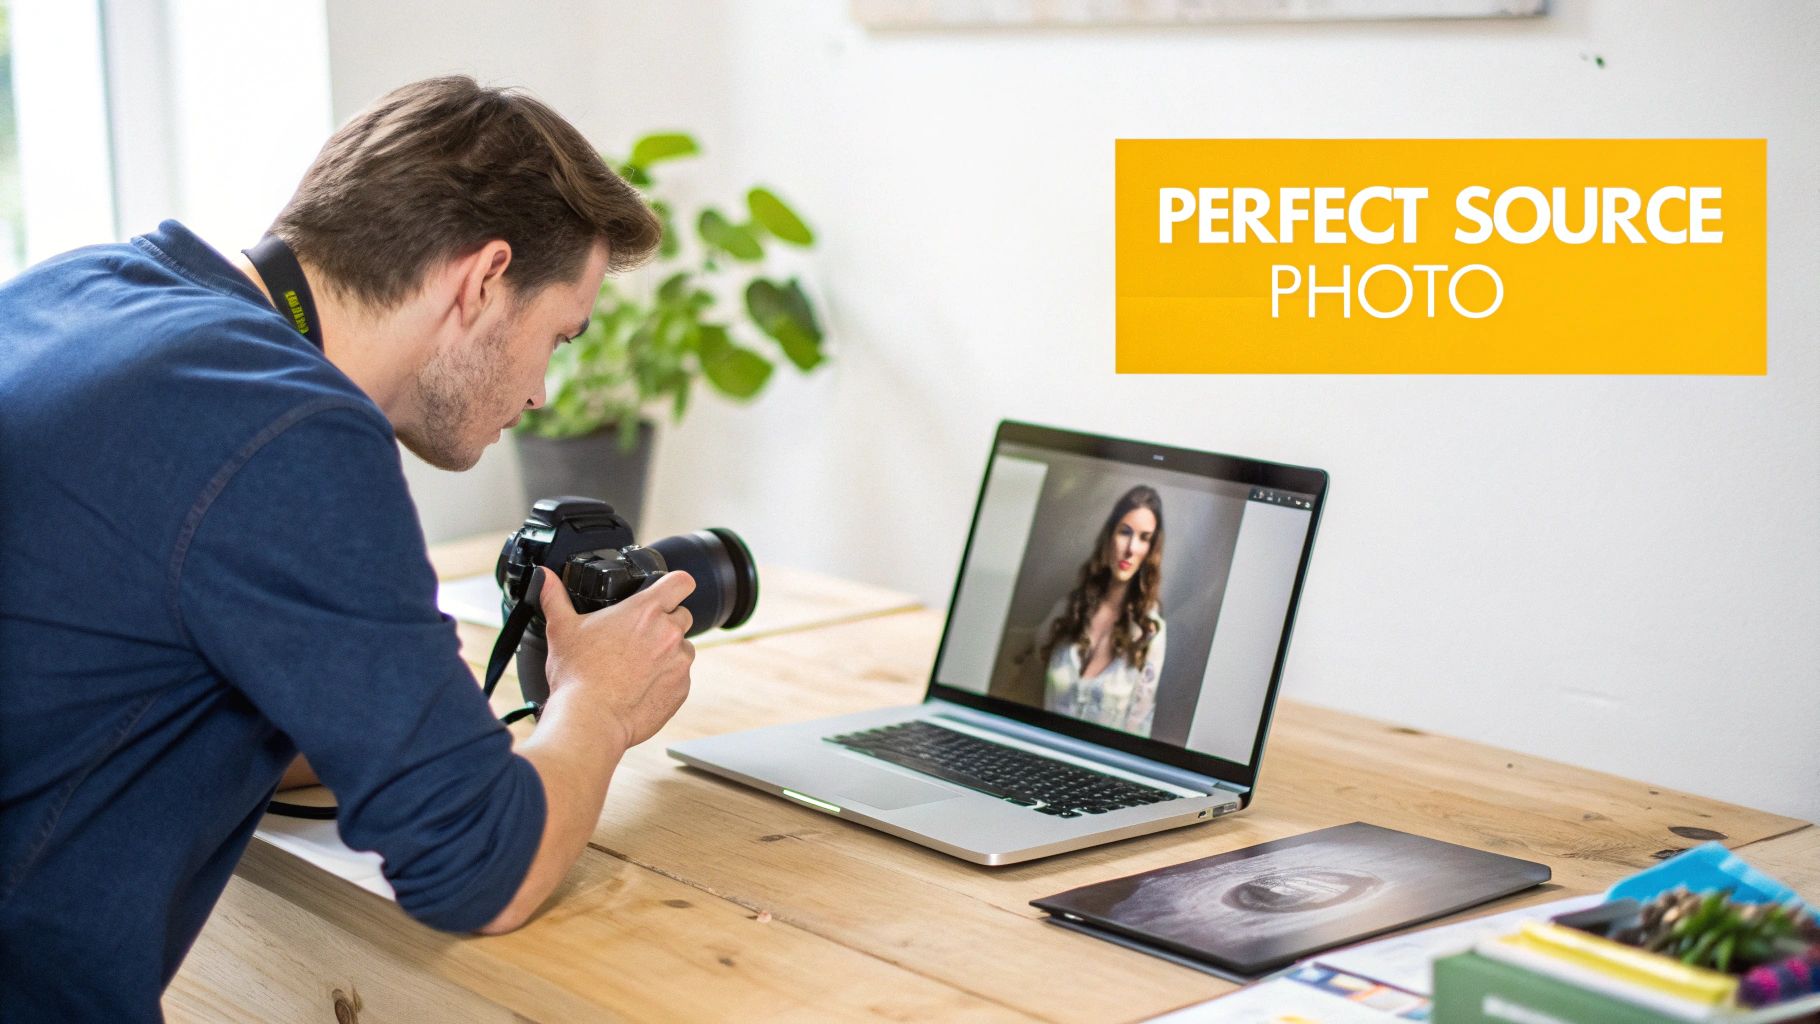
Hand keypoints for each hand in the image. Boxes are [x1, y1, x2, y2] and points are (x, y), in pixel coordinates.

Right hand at [536, 566, 695, 753]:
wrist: (590, 719)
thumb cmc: (577, 675)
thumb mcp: (562, 629)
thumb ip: (555, 597)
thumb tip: (544, 576)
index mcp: (645, 611)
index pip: (681, 582)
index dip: (675, 584)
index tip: (667, 591)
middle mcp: (669, 633)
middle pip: (682, 616)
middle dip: (665, 623)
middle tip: (638, 637)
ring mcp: (679, 662)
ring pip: (683, 648)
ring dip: (667, 653)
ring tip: (637, 666)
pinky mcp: (681, 689)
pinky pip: (680, 677)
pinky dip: (666, 680)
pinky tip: (640, 687)